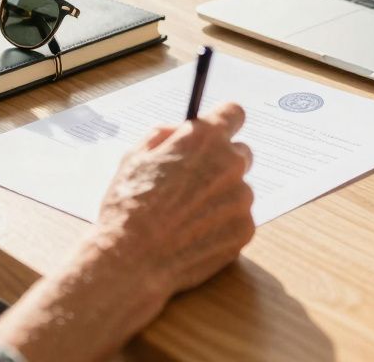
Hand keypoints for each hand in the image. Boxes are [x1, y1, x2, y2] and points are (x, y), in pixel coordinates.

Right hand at [94, 102, 255, 294]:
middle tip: (194, 181)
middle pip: (240, 153)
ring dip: (220, 197)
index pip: (233, 113)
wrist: (133, 260)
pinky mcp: (245, 229)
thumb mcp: (134, 157)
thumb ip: (163, 135)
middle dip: (221, 162)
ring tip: (187, 216)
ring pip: (238, 189)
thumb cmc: (128, 206)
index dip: (223, 122)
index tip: (217, 132)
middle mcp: (230, 164)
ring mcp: (241, 198)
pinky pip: (239, 219)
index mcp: (204, 139)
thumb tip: (178, 130)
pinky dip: (222, 224)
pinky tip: (195, 234)